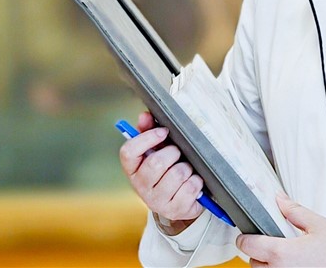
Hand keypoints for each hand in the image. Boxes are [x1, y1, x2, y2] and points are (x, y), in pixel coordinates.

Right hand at [118, 111, 204, 234]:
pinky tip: (193, 182)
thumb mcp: (157, 150)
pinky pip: (191, 187)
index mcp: (132, 169)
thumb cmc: (167, 169)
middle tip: (178, 153)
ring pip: (177, 174)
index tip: (163, 131)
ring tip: (186, 169)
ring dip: (187, 167)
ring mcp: (156, 201)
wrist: (179, 200)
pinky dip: (197, 180)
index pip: (128, 151)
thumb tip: (145, 115)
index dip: (147, 138)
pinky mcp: (175, 210)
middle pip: (156, 163)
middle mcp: (140, 187)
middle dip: (173, 153)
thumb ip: (149, 130)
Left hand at [236, 194, 325, 267]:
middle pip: (252, 262)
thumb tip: (279, 199)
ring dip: (266, 265)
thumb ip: (294, 211)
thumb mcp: (317, 224)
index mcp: (282, 252)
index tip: (246, 235)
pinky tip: (290, 265)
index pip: (247, 245)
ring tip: (282, 257)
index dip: (244, 238)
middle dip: (258, 251)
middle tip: (271, 243)